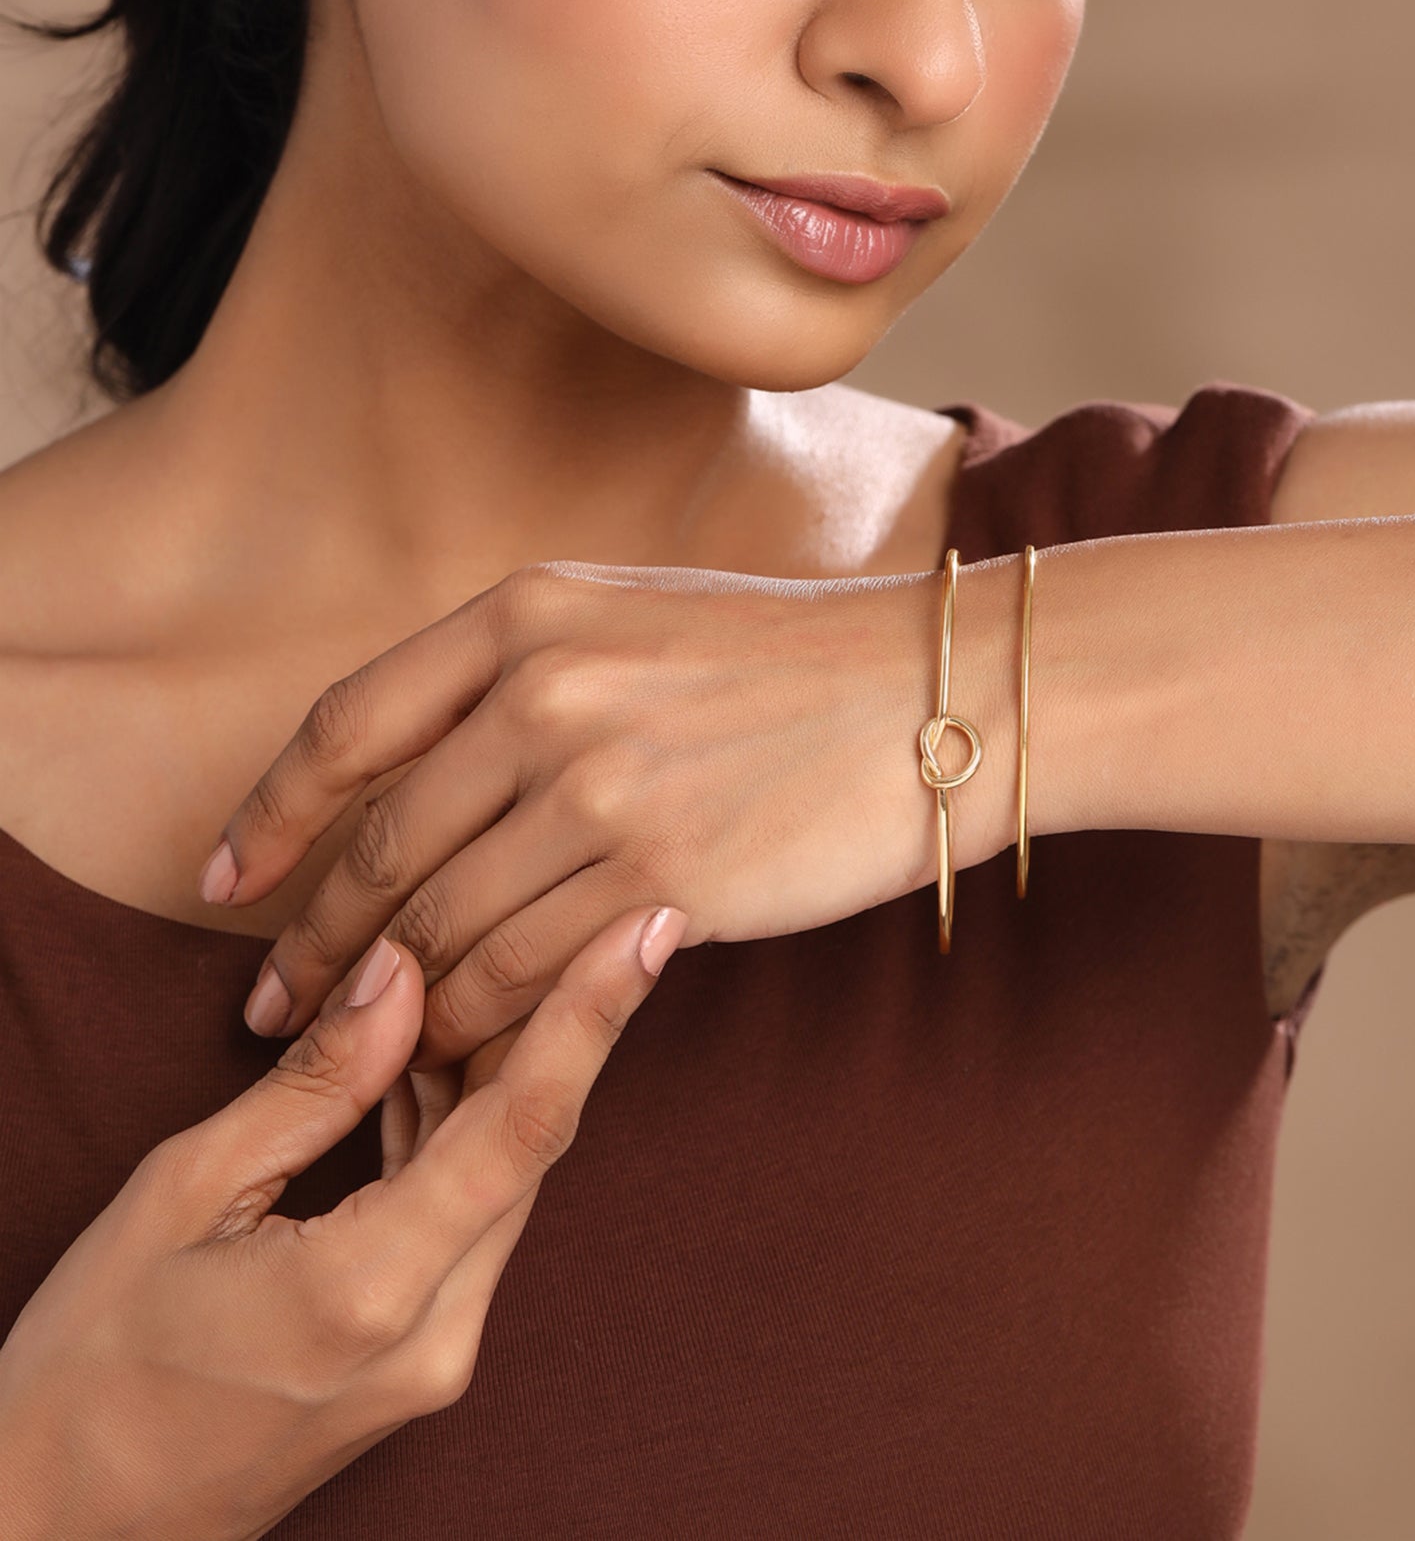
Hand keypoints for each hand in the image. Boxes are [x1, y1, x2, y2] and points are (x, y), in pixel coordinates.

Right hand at [0, 905, 685, 1540]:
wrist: (63, 1527)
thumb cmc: (92, 1363)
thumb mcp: (183, 1193)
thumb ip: (315, 1083)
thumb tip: (403, 974)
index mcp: (373, 1289)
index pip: (523, 1124)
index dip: (596, 1012)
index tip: (652, 927)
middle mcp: (438, 1335)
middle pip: (529, 1144)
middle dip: (547, 1020)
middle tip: (551, 910)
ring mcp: (438, 1361)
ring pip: (504, 1180)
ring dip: (493, 1074)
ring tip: (474, 969)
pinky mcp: (423, 1362)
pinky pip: (468, 1222)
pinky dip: (456, 1137)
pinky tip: (421, 1066)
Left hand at [204, 559, 1013, 1066]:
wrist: (930, 698)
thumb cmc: (782, 662)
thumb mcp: (630, 616)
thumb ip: (515, 675)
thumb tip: (411, 781)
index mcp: (524, 616)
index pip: (347, 727)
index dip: (270, 817)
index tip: (224, 883)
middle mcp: (545, 695)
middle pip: (383, 851)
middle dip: (313, 947)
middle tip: (268, 1009)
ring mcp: (602, 790)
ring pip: (446, 931)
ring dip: (395, 1007)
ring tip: (366, 1052)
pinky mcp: (661, 884)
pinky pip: (522, 981)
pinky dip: (477, 1031)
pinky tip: (462, 1058)